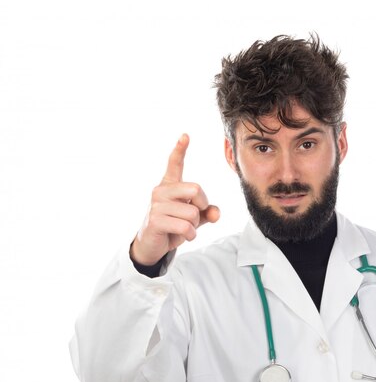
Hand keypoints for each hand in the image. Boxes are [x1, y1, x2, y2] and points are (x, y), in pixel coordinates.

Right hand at [130, 134, 219, 265]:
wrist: (152, 246)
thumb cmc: (173, 227)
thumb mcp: (194, 219)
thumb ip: (207, 213)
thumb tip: (216, 213)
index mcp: (170, 186)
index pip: (174, 164)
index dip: (180, 150)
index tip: (186, 135)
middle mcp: (161, 191)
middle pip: (196, 189)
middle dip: (202, 205)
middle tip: (195, 216)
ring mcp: (156, 205)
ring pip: (192, 212)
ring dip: (194, 226)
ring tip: (184, 229)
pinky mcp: (155, 220)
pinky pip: (185, 226)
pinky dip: (190, 234)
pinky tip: (183, 236)